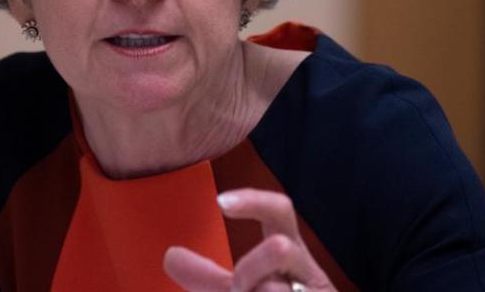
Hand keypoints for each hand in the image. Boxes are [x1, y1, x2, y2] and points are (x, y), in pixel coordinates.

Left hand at [163, 188, 337, 291]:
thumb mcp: (243, 291)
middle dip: (248, 270)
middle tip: (235, 288)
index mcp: (289, 254)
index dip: (254, 201)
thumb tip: (171, 256)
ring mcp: (313, 291)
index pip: (279, 211)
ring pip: (276, 289)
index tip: (220, 202)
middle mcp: (306, 271)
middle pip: (280, 248)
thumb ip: (209, 277)